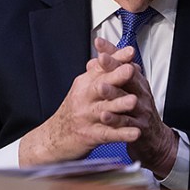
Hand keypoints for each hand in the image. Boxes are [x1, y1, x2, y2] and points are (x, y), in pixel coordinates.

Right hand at [19, 41, 141, 164]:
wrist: (54, 138)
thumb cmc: (74, 111)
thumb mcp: (83, 87)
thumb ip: (99, 72)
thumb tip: (112, 55)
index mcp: (85, 83)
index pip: (101, 67)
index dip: (116, 59)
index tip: (130, 52)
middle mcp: (84, 97)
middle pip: (101, 84)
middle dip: (116, 77)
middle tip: (130, 70)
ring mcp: (86, 117)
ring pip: (104, 108)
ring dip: (119, 104)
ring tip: (134, 101)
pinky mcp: (90, 136)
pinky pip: (108, 134)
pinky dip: (121, 134)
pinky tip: (135, 133)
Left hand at [93, 38, 177, 177]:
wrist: (154, 140)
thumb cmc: (139, 112)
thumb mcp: (129, 90)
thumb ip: (115, 74)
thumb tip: (99, 57)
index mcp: (137, 82)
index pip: (124, 62)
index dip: (113, 52)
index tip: (99, 43)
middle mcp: (141, 93)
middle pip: (128, 76)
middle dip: (114, 66)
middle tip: (101, 59)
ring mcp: (141, 110)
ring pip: (127, 99)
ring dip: (114, 93)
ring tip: (101, 87)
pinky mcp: (139, 128)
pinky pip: (126, 123)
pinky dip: (115, 119)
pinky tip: (105, 116)